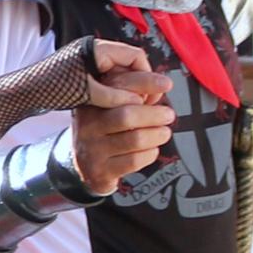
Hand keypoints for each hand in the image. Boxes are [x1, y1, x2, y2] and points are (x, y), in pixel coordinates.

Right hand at [66, 49, 174, 194]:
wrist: (84, 166)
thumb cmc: (104, 131)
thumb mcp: (111, 108)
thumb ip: (133, 94)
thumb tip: (159, 88)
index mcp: (92, 102)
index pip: (119, 86)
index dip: (145, 83)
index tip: (166, 84)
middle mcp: (88, 124)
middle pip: (127, 115)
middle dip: (154, 115)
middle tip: (168, 115)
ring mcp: (92, 148)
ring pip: (135, 139)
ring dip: (156, 135)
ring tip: (163, 133)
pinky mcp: (101, 170)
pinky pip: (133, 161)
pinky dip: (149, 154)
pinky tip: (151, 150)